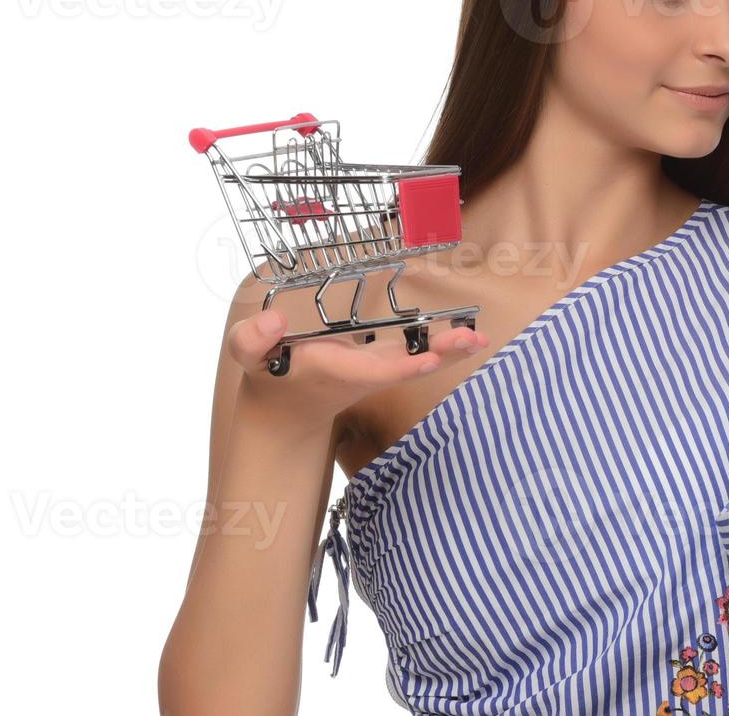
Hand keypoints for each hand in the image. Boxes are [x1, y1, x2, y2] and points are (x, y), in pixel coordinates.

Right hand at [225, 308, 490, 430]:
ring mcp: (378, 370)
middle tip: (472, 339)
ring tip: (480, 337)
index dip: (400, 366)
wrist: (285, 408)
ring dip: (450, 351)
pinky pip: (420, 355)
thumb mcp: (247, 356)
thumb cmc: (267, 375)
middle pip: (408, 366)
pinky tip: (471, 336)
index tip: (427, 360)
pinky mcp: (384, 364)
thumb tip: (273, 321)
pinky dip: (445, 347)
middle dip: (439, 356)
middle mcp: (364, 373)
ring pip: (420, 361)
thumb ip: (252, 340)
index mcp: (337, 371)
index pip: (372, 370)